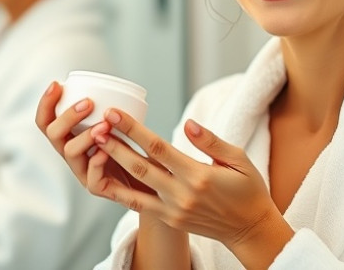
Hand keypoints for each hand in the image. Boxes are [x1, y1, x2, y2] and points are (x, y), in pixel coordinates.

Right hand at [35, 82, 153, 194]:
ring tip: (103, 125)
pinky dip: (96, 163)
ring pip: (70, 153)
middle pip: (54, 134)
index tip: (56, 85)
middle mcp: (72, 153)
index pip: (47, 120)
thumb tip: (111, 83)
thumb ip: (109, 109)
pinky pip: (92, 179)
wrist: (148, 179)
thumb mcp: (116, 124)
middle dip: (67, 116)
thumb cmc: (130, 147)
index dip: (46, 103)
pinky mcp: (98, 187)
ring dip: (84, 136)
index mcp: (70, 136)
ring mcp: (83, 171)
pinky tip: (104, 152)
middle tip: (88, 103)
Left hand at [88, 109, 293, 264]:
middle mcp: (182, 194)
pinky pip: (139, 204)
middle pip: (139, 167)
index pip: (158, 148)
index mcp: (198, 175)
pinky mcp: (170, 220)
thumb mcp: (238, 159)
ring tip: (94, 149)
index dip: (134, 130)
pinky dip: (120, 191)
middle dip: (114, 145)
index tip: (116, 114)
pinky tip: (106, 175)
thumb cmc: (248, 189)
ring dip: (111, 167)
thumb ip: (210, 141)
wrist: (250, 229)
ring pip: (134, 186)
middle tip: (95, 127)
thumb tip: (188, 123)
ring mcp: (173, 210)